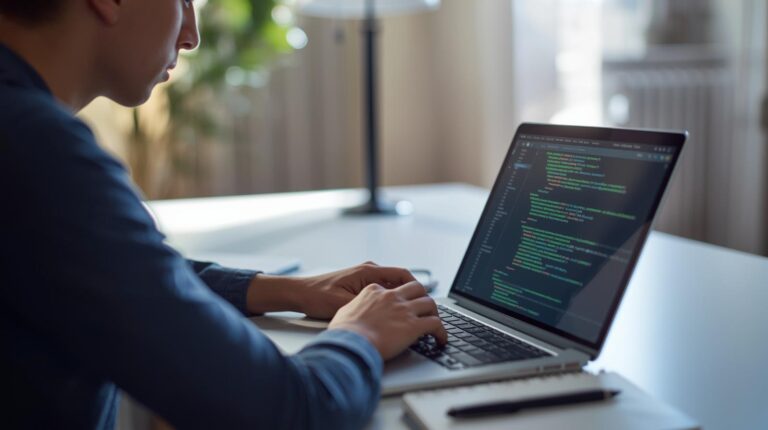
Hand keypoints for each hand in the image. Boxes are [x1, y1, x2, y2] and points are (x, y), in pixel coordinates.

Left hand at [245, 262, 416, 318]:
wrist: (298, 293)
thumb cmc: (318, 296)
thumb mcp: (345, 303)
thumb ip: (369, 305)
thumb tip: (390, 314)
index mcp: (368, 271)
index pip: (403, 274)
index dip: (418, 288)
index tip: (425, 301)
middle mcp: (368, 270)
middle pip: (400, 281)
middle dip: (411, 295)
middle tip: (420, 311)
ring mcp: (364, 277)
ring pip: (391, 286)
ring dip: (400, 299)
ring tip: (407, 315)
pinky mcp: (359, 284)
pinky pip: (381, 291)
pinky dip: (389, 301)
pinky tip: (388, 316)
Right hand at [328, 281, 447, 359]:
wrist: (350, 343)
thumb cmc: (343, 332)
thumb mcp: (344, 312)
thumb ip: (354, 308)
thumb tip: (353, 315)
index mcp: (374, 291)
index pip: (394, 288)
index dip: (400, 296)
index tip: (402, 304)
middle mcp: (391, 297)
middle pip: (416, 288)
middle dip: (422, 296)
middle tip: (424, 308)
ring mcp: (404, 310)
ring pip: (429, 303)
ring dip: (434, 312)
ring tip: (435, 323)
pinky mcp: (413, 326)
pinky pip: (435, 324)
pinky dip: (442, 332)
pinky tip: (441, 339)